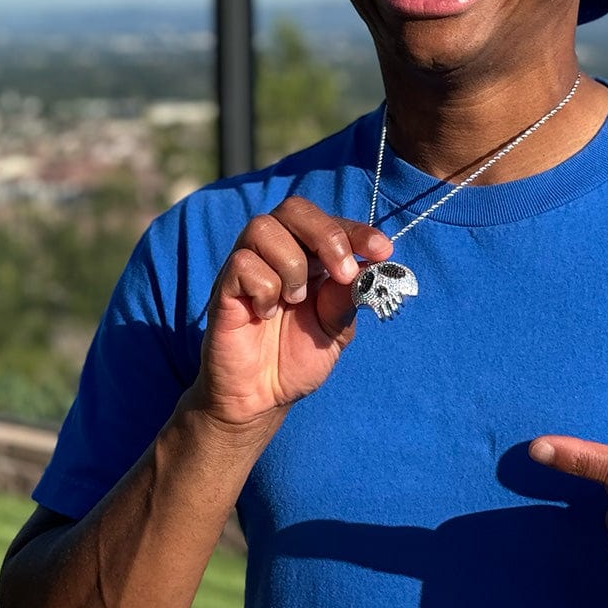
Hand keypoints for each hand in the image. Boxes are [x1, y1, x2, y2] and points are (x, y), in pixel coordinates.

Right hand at [195, 196, 392, 427]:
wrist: (261, 399)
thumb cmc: (296, 359)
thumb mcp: (336, 329)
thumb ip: (349, 298)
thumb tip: (370, 268)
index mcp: (309, 257)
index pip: (330, 222)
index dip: (358, 230)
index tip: (382, 251)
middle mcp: (277, 253)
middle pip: (295, 208)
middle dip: (327, 235)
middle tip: (343, 274)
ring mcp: (247, 268)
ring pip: (264, 228)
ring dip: (292, 263)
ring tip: (297, 300)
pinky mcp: (224, 289)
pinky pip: (241, 263)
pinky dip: (264, 287)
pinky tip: (266, 314)